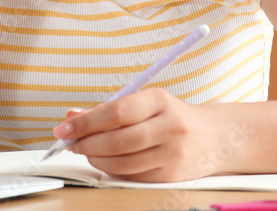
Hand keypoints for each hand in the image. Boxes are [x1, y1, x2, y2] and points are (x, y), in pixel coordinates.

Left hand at [52, 88, 227, 182]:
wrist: (213, 136)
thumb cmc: (172, 115)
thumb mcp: (144, 102)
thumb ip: (108, 108)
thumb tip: (71, 117)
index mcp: (160, 100)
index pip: (116, 112)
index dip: (85, 122)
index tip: (64, 128)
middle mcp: (169, 126)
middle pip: (117, 140)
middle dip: (86, 143)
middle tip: (70, 142)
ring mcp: (172, 153)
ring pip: (122, 162)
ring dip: (95, 158)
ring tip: (86, 151)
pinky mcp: (170, 175)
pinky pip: (132, 175)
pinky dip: (112, 169)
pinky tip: (106, 160)